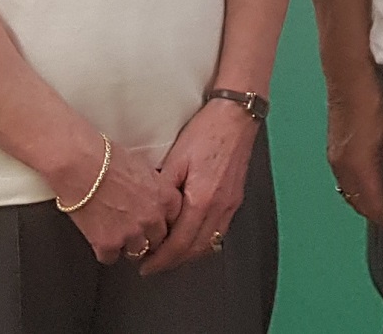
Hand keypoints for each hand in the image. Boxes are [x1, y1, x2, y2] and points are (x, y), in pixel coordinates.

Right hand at [57, 139, 181, 265]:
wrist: (79, 164)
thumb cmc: (106, 158)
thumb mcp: (143, 166)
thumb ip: (154, 187)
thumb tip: (151, 195)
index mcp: (165, 197)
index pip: (174, 220)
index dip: (161, 221)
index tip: (154, 222)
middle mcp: (152, 218)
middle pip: (158, 239)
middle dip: (147, 236)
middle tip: (133, 229)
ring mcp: (131, 233)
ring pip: (136, 252)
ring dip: (127, 245)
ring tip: (115, 233)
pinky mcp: (108, 244)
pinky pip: (110, 258)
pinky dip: (104, 250)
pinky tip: (98, 237)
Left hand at [141, 99, 256, 271]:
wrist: (236, 116)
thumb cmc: (206, 131)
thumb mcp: (175, 158)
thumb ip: (163, 190)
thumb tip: (151, 213)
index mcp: (202, 199)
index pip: (180, 244)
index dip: (161, 259)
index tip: (146, 266)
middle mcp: (220, 207)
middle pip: (196, 250)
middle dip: (173, 262)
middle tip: (153, 264)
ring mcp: (230, 205)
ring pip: (209, 244)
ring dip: (188, 253)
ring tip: (168, 253)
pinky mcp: (235, 199)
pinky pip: (218, 231)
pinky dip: (202, 240)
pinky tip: (189, 236)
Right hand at [325, 75, 382, 230]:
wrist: (348, 79)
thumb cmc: (372, 100)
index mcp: (359, 165)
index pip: (376, 205)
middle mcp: (342, 167)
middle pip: (361, 205)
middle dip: (382, 216)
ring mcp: (335, 161)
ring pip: (352, 196)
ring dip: (371, 204)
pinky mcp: (334, 153)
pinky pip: (346, 183)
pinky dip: (361, 191)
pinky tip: (377, 185)